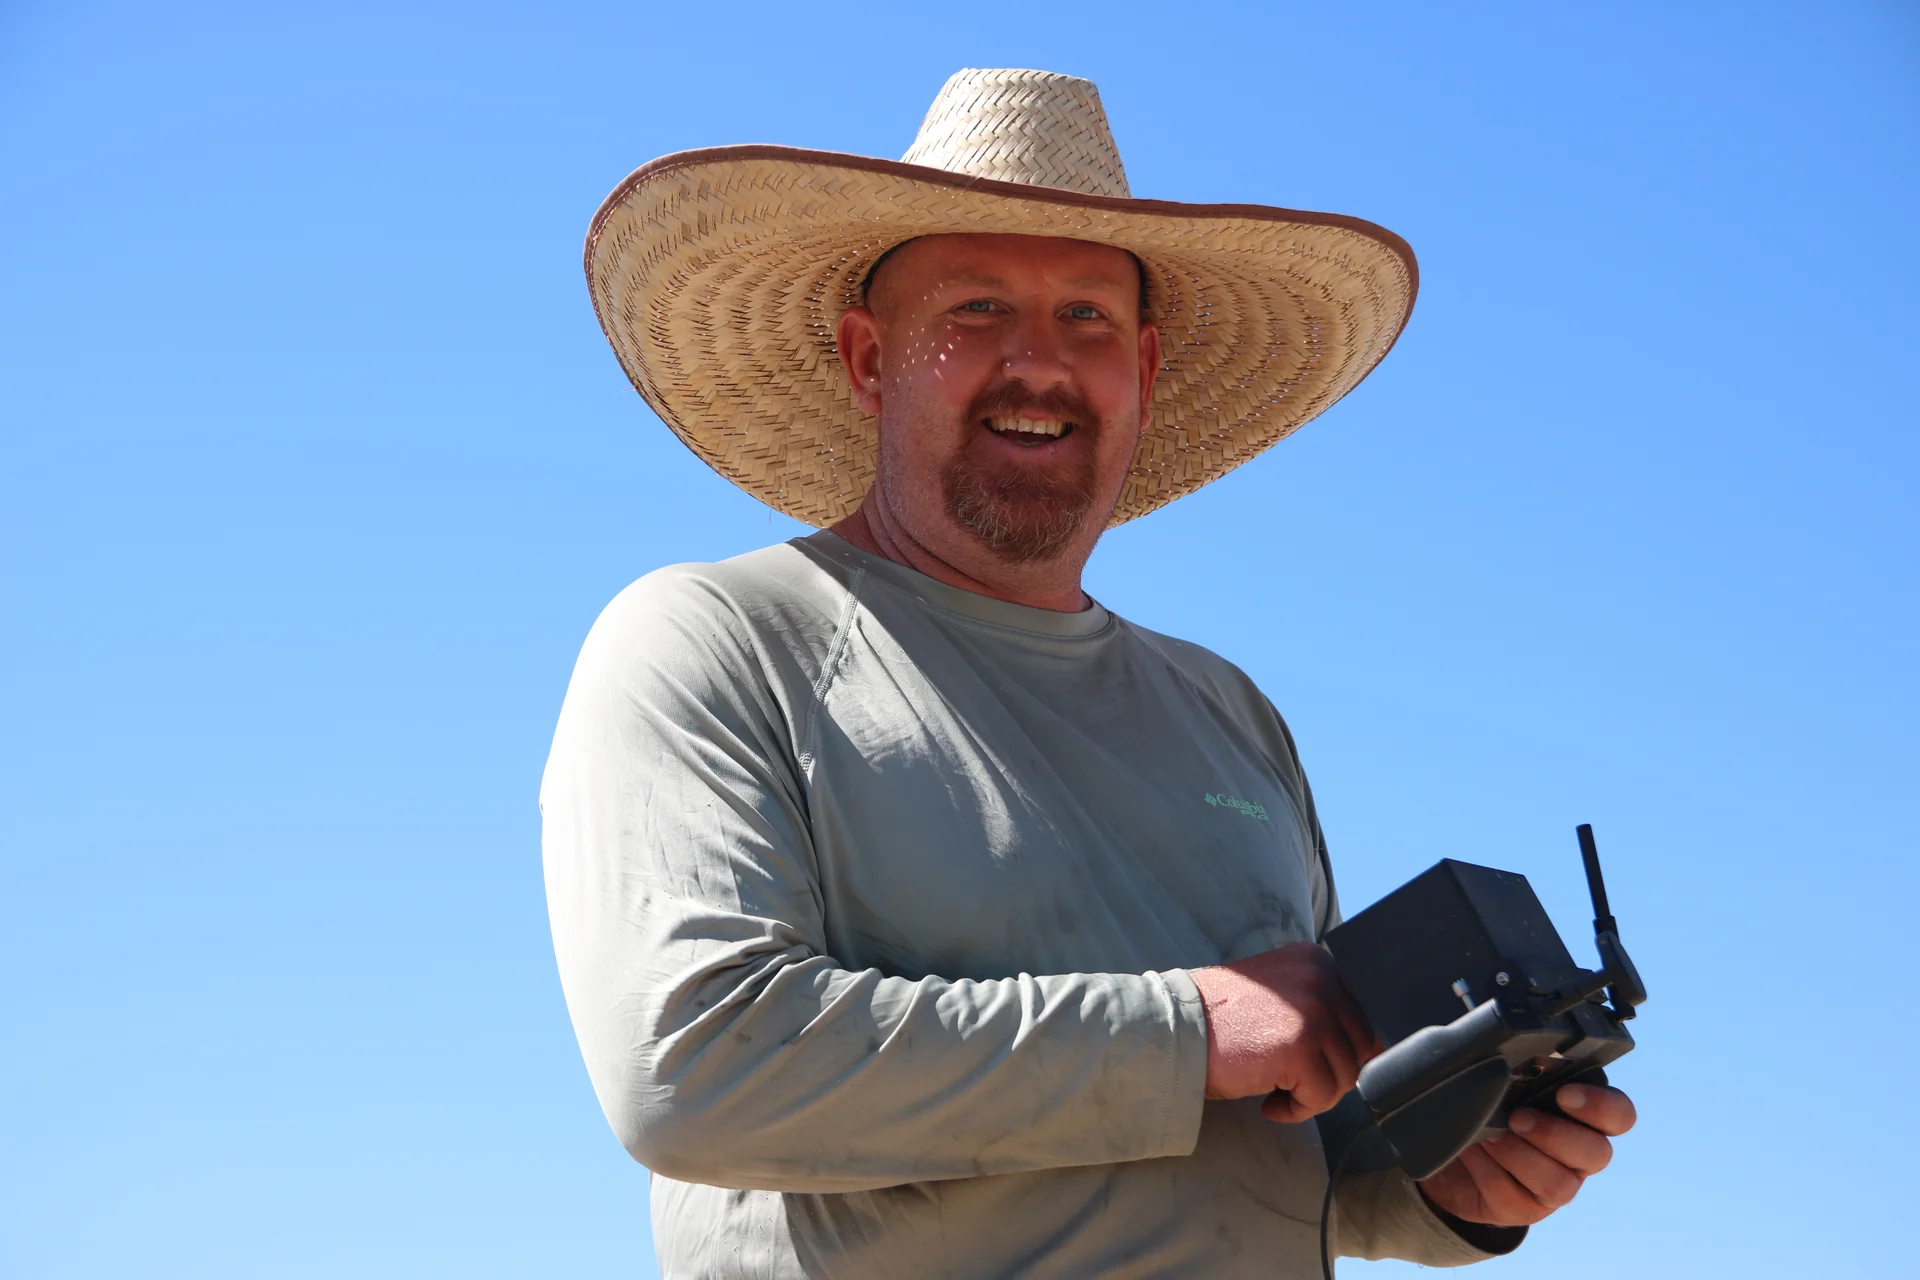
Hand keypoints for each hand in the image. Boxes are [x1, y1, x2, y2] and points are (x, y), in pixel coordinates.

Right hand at [1188, 943, 1379, 1122]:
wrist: (1175, 1031)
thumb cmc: (1220, 1020)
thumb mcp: (1278, 996)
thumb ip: (1319, 1008)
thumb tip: (1371, 1049)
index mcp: (1318, 961)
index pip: (1361, 1018)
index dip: (1340, 1052)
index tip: (1309, 1065)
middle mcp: (1321, 979)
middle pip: (1358, 1049)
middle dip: (1327, 1076)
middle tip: (1289, 1082)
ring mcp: (1313, 1012)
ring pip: (1345, 1077)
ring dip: (1312, 1095)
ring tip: (1275, 1091)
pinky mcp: (1301, 1047)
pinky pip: (1322, 1097)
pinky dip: (1297, 1110)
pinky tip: (1269, 1103)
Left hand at [1418, 1082, 1637, 1225]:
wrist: (1451, 1149)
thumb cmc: (1485, 1105)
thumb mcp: (1504, 1081)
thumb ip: (1523, 1068)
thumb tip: (1526, 1055)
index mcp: (1582, 1115)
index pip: (1619, 1115)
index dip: (1601, 1107)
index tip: (1564, 1093)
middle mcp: (1578, 1154)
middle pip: (1598, 1154)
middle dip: (1554, 1134)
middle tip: (1517, 1116)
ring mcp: (1555, 1186)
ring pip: (1559, 1184)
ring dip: (1519, 1155)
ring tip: (1487, 1135)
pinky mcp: (1526, 1209)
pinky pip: (1516, 1197)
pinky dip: (1488, 1170)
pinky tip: (1472, 1150)